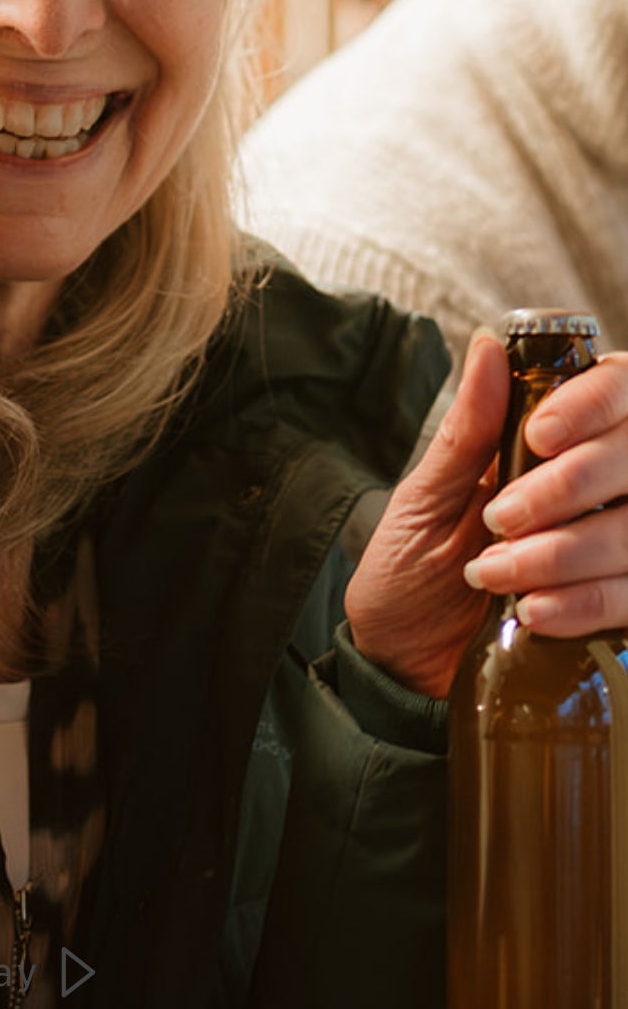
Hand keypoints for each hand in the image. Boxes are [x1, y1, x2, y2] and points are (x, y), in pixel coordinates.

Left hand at [348, 333, 627, 697]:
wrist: (402, 663)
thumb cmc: (410, 568)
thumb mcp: (426, 496)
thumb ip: (468, 428)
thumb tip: (489, 346)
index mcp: (550, 443)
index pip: (618, 389)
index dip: (594, 403)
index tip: (541, 434)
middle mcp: (596, 488)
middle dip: (569, 485)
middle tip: (501, 518)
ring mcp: (613, 546)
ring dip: (564, 553)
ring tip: (496, 573)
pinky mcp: (616, 606)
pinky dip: (583, 604)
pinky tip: (531, 613)